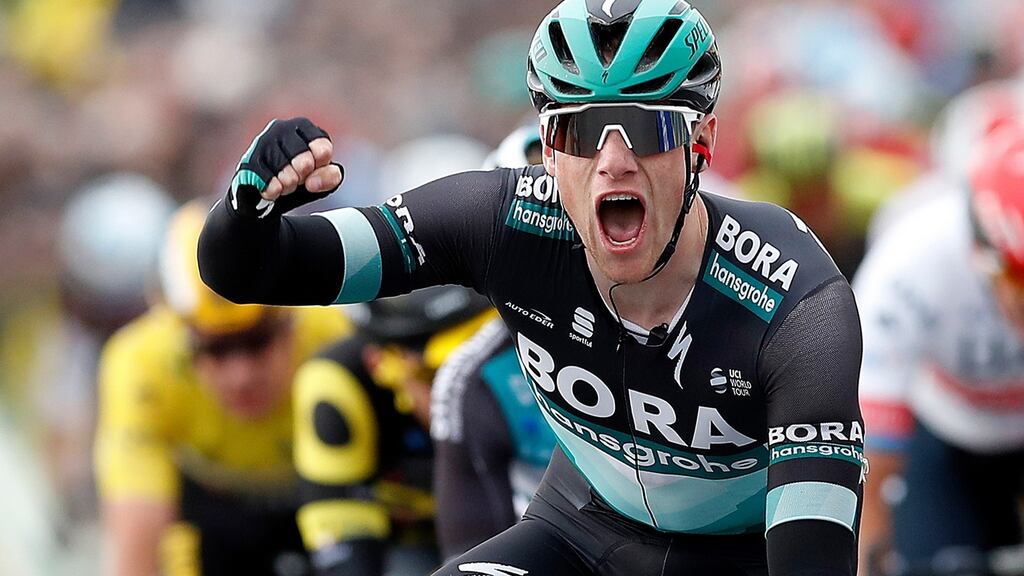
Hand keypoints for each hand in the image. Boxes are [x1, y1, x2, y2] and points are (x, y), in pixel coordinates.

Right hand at [229, 118, 343, 215]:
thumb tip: (312, 182)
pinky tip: (274, 190)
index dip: (320, 166)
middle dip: (304, 177)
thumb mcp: (322, 177)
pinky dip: (274, 189)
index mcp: (303, 126)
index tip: (314, 168)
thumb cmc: (298, 178)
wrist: (264, 194)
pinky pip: (267, 179)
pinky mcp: (249, 160)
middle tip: (298, 178)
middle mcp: (281, 129)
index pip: (322, 148)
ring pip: (285, 171)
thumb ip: (331, 176)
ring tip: (287, 184)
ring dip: (289, 185)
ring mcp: (263, 143)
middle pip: (304, 162)